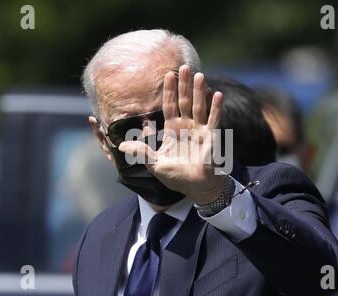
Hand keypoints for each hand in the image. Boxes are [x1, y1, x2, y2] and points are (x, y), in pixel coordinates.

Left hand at [119, 65, 224, 204]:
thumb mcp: (155, 164)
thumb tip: (121, 144)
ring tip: (199, 75)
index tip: (167, 74)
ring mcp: (199, 130)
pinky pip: (213, 119)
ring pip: (199, 106)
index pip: (169, 106)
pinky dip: (215, 108)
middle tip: (184, 66)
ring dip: (199, 91)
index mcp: (172, 130)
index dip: (168, 91)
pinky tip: (216, 94)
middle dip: (183, 85)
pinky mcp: (210, 137)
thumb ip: (141, 152)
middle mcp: (186, 127)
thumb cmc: (176, 176)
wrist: (196, 187)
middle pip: (184, 101)